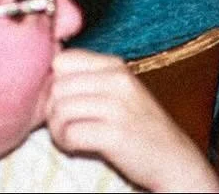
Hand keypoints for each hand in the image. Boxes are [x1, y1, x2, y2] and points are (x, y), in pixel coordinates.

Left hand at [47, 51, 218, 192]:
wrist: (173, 159)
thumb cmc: (139, 126)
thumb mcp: (118, 91)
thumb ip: (89, 80)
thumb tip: (44, 79)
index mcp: (115, 65)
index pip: (63, 59)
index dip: (53, 81)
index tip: (59, 100)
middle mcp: (117, 80)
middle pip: (57, 85)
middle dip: (51, 108)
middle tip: (61, 124)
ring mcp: (118, 107)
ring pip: (61, 109)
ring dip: (57, 128)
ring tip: (68, 136)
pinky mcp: (116, 135)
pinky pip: (70, 133)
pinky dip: (66, 142)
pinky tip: (75, 146)